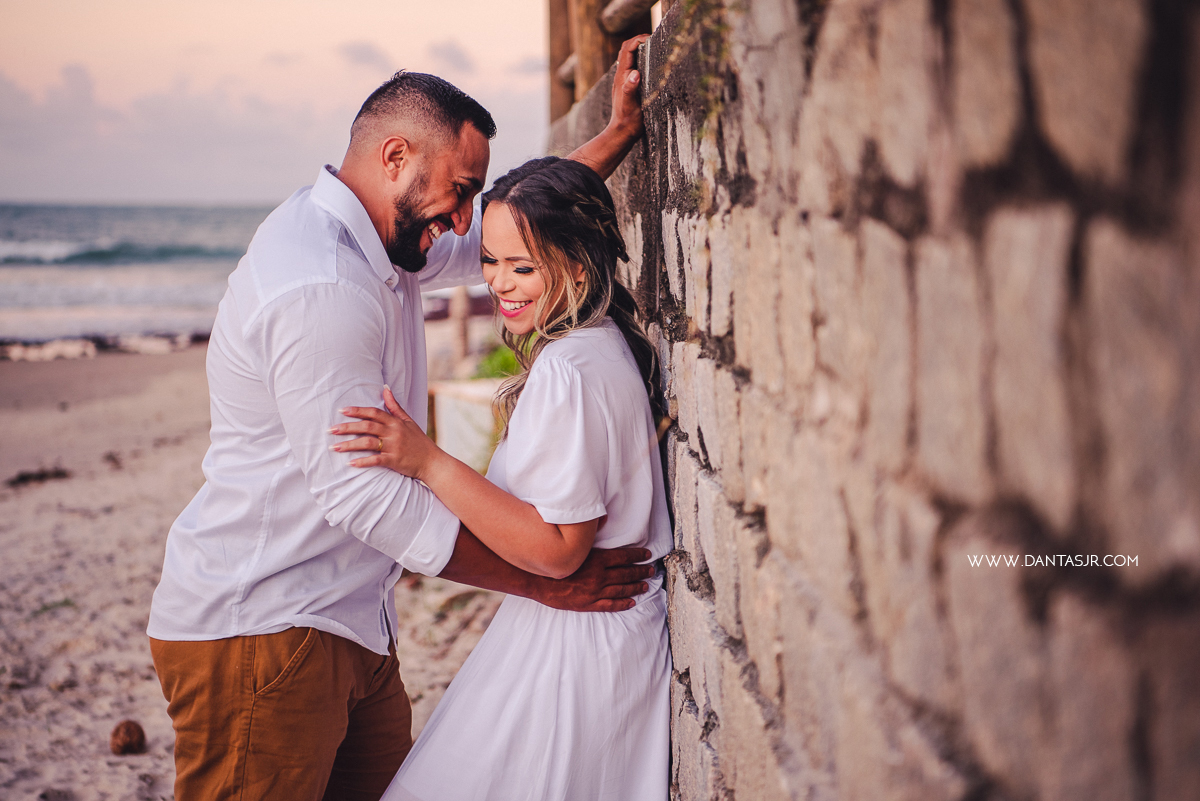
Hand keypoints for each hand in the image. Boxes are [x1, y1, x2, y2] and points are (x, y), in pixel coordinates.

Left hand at [331, 386, 438, 479]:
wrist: (432, 461)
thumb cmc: (419, 441)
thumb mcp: (408, 421)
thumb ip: (394, 406)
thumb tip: (385, 388)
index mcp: (395, 422)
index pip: (374, 412)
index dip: (357, 411)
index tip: (342, 410)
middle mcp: (393, 432)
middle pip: (367, 426)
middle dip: (348, 427)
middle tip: (331, 429)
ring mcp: (394, 447)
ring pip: (368, 443)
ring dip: (350, 445)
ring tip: (334, 447)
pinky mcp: (394, 461)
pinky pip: (376, 460)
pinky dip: (363, 462)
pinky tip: (351, 463)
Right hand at [531, 546, 656, 611]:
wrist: (538, 581)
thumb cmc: (554, 560)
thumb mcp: (573, 544)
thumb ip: (589, 535)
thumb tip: (603, 520)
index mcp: (597, 560)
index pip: (623, 557)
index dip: (637, 556)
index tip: (647, 555)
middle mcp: (599, 576)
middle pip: (626, 574)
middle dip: (640, 572)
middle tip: (651, 571)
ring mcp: (594, 592)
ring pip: (621, 590)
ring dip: (635, 587)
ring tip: (645, 586)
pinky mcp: (588, 604)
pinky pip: (610, 605)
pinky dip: (622, 604)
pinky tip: (631, 602)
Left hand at [608, 34, 649, 139]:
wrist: (622, 132)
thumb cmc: (628, 120)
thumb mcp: (630, 104)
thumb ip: (630, 88)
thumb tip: (634, 74)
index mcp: (622, 76)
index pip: (627, 49)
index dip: (638, 40)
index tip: (651, 38)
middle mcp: (621, 76)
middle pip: (626, 50)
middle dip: (638, 40)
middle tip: (653, 39)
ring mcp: (624, 81)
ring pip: (629, 57)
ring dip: (638, 49)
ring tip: (653, 47)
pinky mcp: (628, 86)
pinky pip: (632, 67)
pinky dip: (640, 59)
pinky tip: (650, 65)